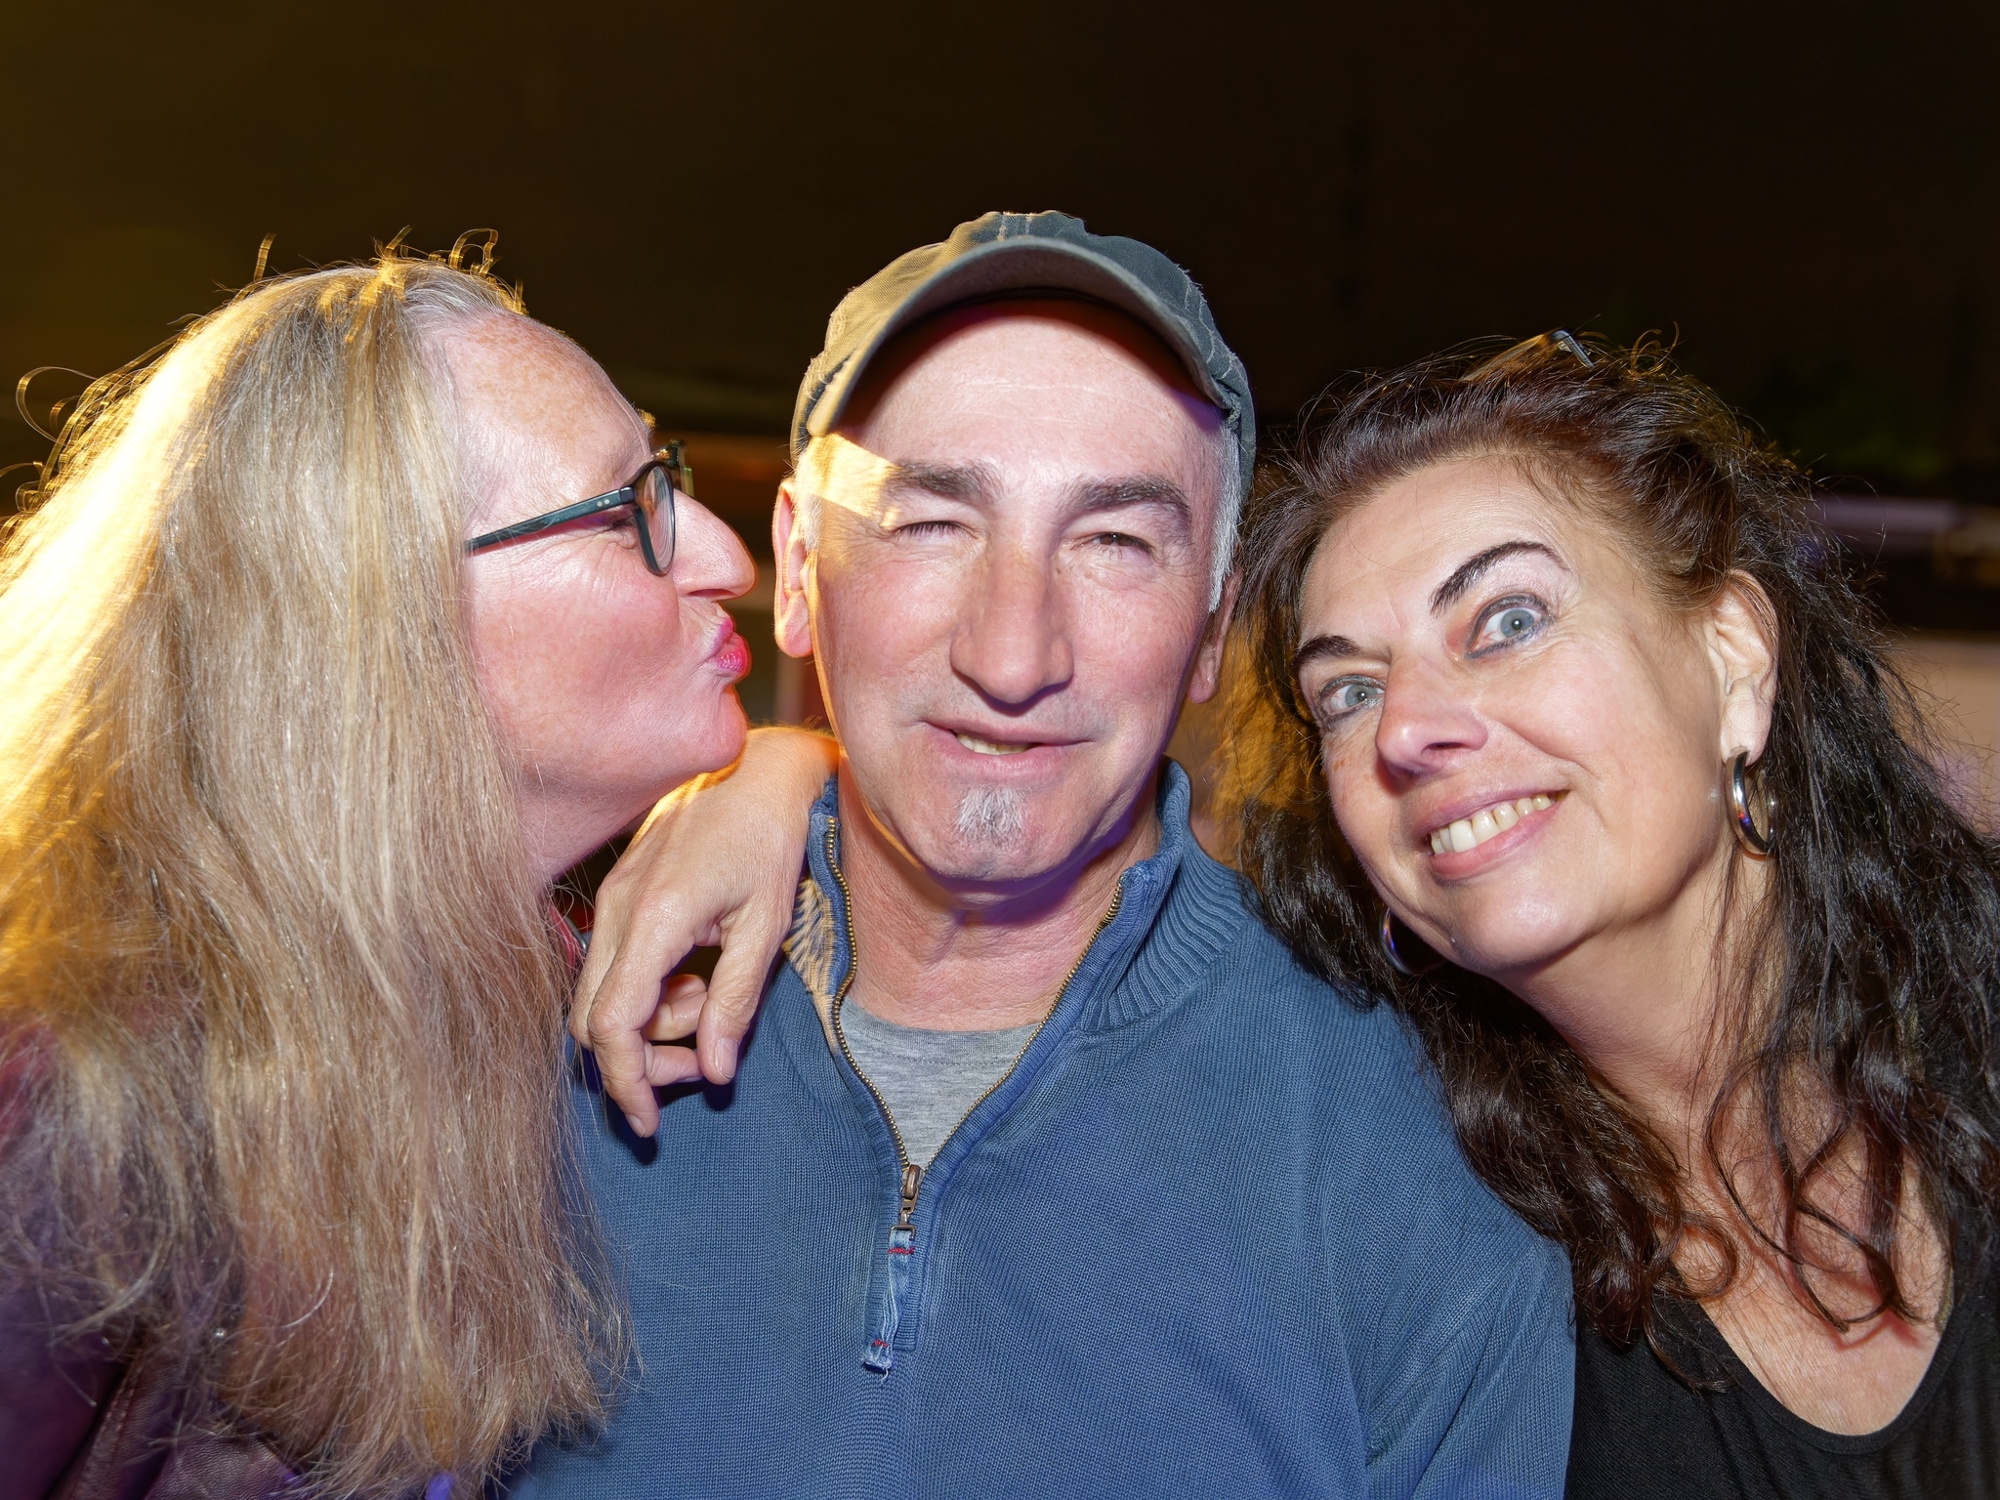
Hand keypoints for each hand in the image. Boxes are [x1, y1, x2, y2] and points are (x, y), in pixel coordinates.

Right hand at [569, 727, 837, 1135]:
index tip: (650, 1123)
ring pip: (600, 996)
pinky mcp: (617, 893)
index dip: (627, 1083)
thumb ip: (735, 1002)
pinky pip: (612, 965)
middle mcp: (617, 909)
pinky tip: (694, 969)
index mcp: (654, 918)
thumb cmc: (770, 840)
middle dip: (641, 1057)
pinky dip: (647, 988)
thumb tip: (714, 1071)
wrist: (756, 768)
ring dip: (650, 1019)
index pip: (612, 1025)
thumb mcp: (767, 927)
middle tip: (699, 1057)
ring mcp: (611, 899)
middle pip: (592, 1021)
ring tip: (709, 991)